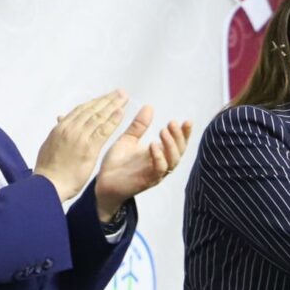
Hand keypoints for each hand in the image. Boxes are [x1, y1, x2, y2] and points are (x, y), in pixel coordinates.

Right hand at [34, 90, 126, 202]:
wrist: (48, 184)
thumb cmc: (48, 169)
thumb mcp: (49, 145)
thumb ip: (58, 131)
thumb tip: (60, 119)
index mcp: (60, 128)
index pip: (81, 110)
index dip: (95, 102)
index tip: (105, 97)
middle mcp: (70, 129)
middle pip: (92, 110)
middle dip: (107, 100)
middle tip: (119, 92)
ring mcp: (80, 137)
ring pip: (99, 117)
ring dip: (113, 105)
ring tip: (123, 98)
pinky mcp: (89, 148)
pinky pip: (103, 131)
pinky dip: (113, 120)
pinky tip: (121, 112)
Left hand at [94, 105, 192, 219]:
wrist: (103, 183)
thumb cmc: (116, 163)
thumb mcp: (128, 139)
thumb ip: (139, 126)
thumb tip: (149, 106)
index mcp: (159, 154)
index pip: (178, 143)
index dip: (184, 133)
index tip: (187, 121)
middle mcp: (161, 164)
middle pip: (180, 151)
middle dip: (179, 136)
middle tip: (172, 123)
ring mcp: (155, 173)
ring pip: (173, 160)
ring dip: (170, 145)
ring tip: (163, 131)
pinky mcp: (147, 180)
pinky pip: (159, 169)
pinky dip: (159, 157)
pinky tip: (153, 145)